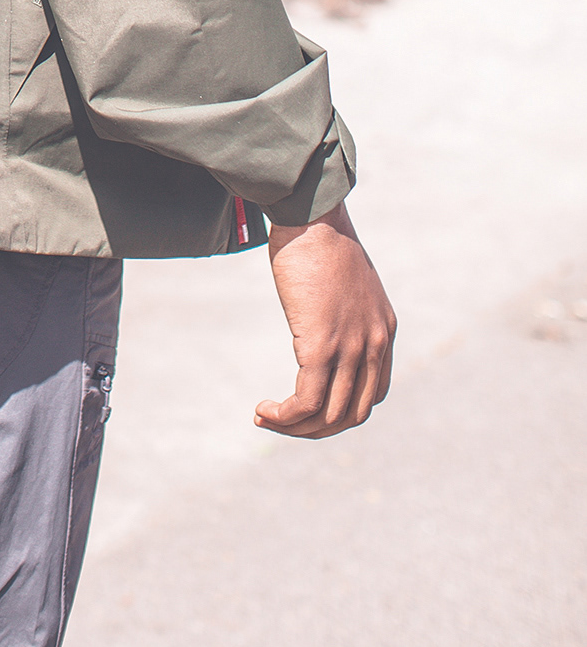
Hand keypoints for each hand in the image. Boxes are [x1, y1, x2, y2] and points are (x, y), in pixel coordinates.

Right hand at [255, 202, 395, 438]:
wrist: (312, 217)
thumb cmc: (319, 241)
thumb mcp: (346, 281)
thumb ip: (344, 307)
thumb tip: (325, 315)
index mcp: (382, 332)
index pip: (372, 394)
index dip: (340, 410)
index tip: (309, 407)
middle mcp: (373, 345)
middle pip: (352, 414)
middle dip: (317, 429)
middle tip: (285, 424)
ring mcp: (349, 349)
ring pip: (328, 416)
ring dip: (295, 428)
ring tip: (267, 419)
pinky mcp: (320, 346)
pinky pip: (306, 402)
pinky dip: (284, 417)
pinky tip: (263, 411)